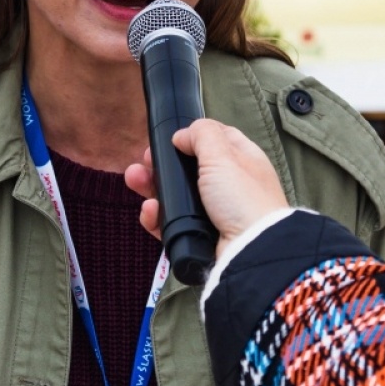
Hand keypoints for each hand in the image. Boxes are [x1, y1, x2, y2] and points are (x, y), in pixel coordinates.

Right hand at [126, 119, 288, 256]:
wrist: (249, 250)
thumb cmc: (242, 198)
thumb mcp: (223, 155)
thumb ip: (202, 135)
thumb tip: (182, 135)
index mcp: (242, 160)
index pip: (216, 139)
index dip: (192, 136)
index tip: (170, 138)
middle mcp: (229, 185)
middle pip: (188, 168)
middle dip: (163, 164)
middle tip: (144, 162)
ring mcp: (214, 212)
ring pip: (176, 196)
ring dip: (152, 187)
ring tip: (135, 181)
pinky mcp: (200, 236)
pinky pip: (172, 223)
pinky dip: (157, 217)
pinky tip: (150, 211)